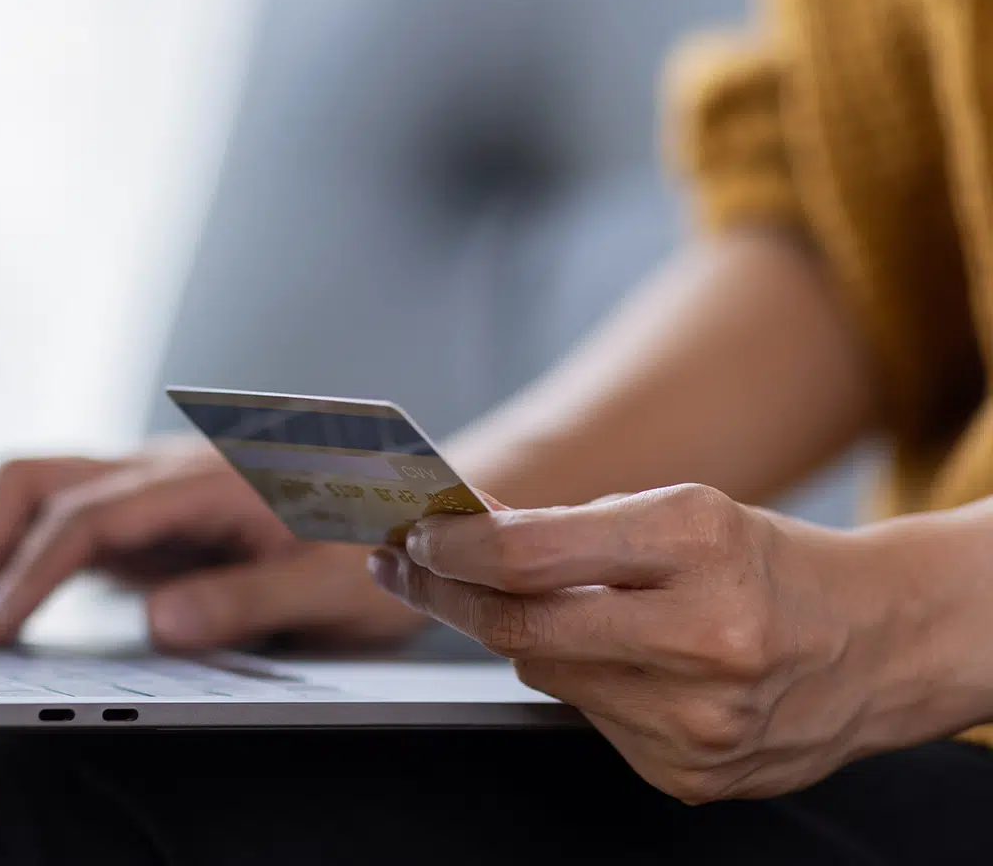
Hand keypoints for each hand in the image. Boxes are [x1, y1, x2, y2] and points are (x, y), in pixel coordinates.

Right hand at [0, 439, 426, 648]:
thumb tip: (159, 622)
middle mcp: (164, 470)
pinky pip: (69, 522)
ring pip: (43, 491)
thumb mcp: (331, 584)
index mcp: (202, 478)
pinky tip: (15, 613)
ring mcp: (153, 490)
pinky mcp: (154, 517)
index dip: (28, 575)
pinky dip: (25, 557)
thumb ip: (247, 599)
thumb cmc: (382, 538)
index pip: (86, 517)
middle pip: (38, 481)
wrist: (420, 505)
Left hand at [368, 483, 911, 802]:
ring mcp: (695, 717)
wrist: (877, 646)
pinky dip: (584, 681)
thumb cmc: (767, 565)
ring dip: (521, 634)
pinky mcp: (689, 772)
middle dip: (445, 593)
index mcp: (699, 546)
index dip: (451, 548)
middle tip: (408, 567)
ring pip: (543, 671)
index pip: (526, 556)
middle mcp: (701, 637)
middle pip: (519, 624)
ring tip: (538, 604)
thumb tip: (458, 527)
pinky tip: (620, 660)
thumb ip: (570, 526)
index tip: (415, 537)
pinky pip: (588, 717)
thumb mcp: (682, 512)